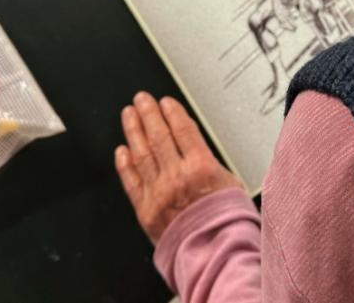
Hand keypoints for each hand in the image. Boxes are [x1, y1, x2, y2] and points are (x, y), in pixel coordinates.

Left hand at [115, 93, 243, 243]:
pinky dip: (125, 164)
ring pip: (141, 154)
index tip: (165, 101)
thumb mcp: (231, 182)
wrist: (215, 254)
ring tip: (129, 114)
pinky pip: (131, 182)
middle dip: (149, 113)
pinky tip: (122, 150)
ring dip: (134, 131)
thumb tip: (196, 146)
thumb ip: (209, 161)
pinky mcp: (145, 210)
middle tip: (142, 99)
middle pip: (159, 136)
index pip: (182, 129)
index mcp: (201, 167)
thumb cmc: (227, 222)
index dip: (171, 112)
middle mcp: (177, 177)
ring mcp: (158, 193)